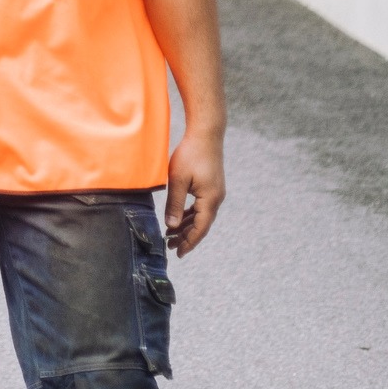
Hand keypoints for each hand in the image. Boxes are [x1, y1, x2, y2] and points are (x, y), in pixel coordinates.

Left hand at [163, 130, 224, 255]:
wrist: (206, 134)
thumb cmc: (190, 154)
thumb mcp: (178, 180)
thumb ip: (175, 204)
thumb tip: (172, 226)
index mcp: (210, 199)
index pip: (200, 228)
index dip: (189, 242)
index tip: (178, 254)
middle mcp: (216, 199)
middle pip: (202, 225)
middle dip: (186, 237)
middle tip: (170, 247)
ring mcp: (215, 192)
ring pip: (201, 216)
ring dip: (187, 226)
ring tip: (171, 235)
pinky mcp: (211, 186)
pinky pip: (202, 207)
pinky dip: (191, 215)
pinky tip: (179, 218)